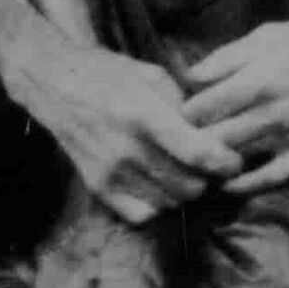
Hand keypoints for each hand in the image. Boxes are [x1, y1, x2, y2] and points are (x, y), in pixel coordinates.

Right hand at [6, 38, 241, 224]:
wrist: (55, 83)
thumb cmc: (109, 74)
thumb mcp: (153, 75)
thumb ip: (184, 107)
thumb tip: (214, 136)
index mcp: (144, 113)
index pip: (198, 153)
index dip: (225, 162)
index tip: (233, 160)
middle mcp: (127, 148)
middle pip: (190, 185)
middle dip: (207, 177)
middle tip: (207, 163)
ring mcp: (110, 172)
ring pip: (170, 201)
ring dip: (184, 189)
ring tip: (182, 170)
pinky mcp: (98, 186)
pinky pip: (143, 213)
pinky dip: (158, 203)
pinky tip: (157, 183)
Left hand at [181, 9, 288, 193]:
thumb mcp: (268, 35)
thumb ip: (227, 56)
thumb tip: (191, 76)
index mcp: (260, 75)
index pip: (205, 106)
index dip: (182, 114)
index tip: (172, 114)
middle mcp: (275, 108)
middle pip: (216, 135)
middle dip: (191, 139)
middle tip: (178, 139)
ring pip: (240, 156)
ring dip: (213, 160)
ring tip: (195, 158)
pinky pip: (274, 176)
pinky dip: (247, 185)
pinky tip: (228, 184)